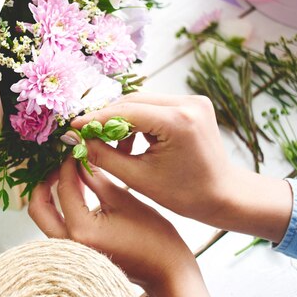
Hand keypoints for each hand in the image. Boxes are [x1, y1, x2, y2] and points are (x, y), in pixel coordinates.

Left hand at [28, 157, 218, 296]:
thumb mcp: (123, 200)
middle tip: (60, 167)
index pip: (64, 188)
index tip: (76, 151)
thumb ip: (96, 178)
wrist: (164, 271)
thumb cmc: (152, 237)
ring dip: (50, 196)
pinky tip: (76, 194)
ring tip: (69, 177)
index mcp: (81, 229)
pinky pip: (56, 228)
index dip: (68, 165)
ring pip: (44, 219)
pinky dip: (60, 209)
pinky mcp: (75, 255)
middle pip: (38, 209)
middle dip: (45, 183)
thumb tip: (80, 158)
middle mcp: (68, 244)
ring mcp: (70, 253)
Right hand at [71, 92, 292, 242]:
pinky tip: (132, 142)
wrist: (223, 195)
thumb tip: (77, 140)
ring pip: (142, 102)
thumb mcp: (138, 178)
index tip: (72, 127)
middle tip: (85, 135)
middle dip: (106, 118)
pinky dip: (138, 121)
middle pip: (132, 101)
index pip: (125, 112)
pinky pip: (155, 107)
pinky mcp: (192, 105)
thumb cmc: (184, 194)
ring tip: (112, 146)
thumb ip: (104, 156)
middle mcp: (187, 103)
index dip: (95, 119)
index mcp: (177, 121)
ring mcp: (192, 100)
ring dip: (122, 120)